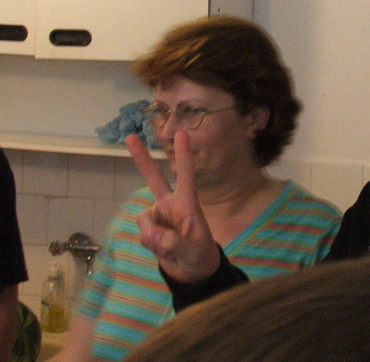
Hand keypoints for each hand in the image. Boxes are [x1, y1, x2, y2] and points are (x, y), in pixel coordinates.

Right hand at [125, 131, 219, 283]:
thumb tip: (153, 234)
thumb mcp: (193, 250)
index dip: (183, 155)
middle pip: (154, 178)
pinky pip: (143, 235)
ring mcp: (159, 216)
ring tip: (169, 247)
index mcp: (188, 203)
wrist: (193, 273)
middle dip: (142, 158)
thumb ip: (173, 242)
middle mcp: (171, 205)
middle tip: (131, 136)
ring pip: (143, 219)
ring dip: (152, 235)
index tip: (182, 133)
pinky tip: (162, 250)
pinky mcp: (151, 230)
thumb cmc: (200, 256)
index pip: (186, 175)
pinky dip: (150, 244)